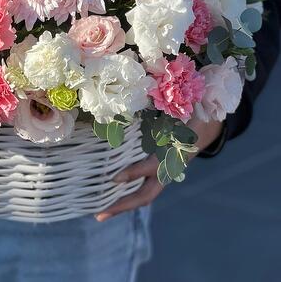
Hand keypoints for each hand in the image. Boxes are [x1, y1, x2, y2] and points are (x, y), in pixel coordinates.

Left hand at [95, 118, 222, 221]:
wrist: (207, 126)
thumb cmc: (191, 115)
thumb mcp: (182, 110)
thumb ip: (169, 107)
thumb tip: (145, 90)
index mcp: (176, 153)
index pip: (153, 167)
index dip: (134, 172)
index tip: (114, 178)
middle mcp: (169, 168)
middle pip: (146, 194)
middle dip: (123, 205)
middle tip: (98, 215)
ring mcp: (164, 173)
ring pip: (143, 195)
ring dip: (123, 204)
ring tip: (100, 213)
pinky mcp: (159, 172)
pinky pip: (143, 188)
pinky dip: (128, 195)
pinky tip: (112, 198)